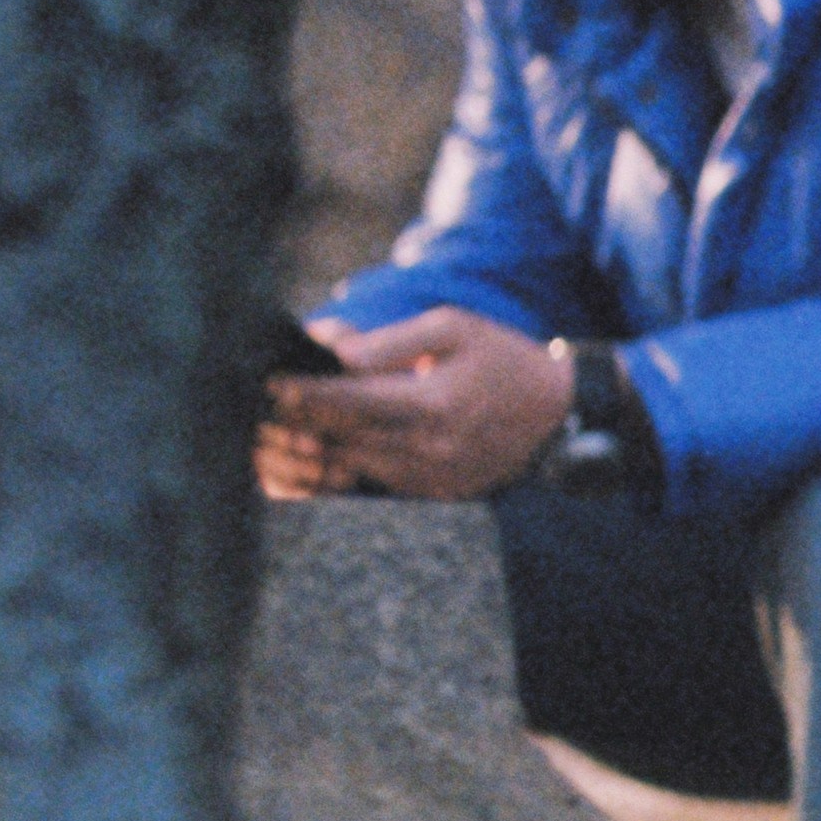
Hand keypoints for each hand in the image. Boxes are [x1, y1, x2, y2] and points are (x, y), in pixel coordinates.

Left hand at [260, 307, 570, 502]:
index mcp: (434, 402)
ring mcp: (436, 476)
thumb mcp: (452, 328)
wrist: (559, 413)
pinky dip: (346, 469)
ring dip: (315, 450)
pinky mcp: (440, 493)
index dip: (303, 393)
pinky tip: (323, 453)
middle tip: (260, 409)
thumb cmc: (502, 358)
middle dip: (298, 422)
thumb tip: (333, 350)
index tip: (268, 382)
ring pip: (354, 466)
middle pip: (343, 437)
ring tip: (279, 433)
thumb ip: (389, 340)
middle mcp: (432, 447)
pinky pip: (379, 484)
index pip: (348, 400)